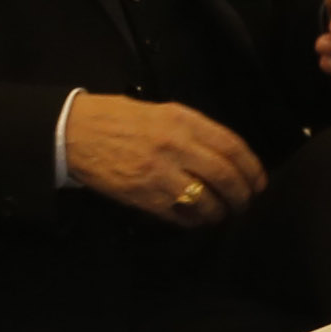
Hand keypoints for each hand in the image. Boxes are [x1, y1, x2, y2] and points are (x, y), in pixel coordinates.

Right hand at [63, 94, 263, 226]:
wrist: (73, 132)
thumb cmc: (114, 118)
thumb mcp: (158, 111)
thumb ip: (189, 128)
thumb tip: (219, 152)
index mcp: (182, 120)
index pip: (232, 146)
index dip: (252, 168)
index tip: (257, 181)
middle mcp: (175, 145)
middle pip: (225, 176)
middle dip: (242, 195)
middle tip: (245, 202)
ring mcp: (159, 172)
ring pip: (206, 200)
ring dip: (220, 212)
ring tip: (221, 214)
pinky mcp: (143, 195)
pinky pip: (179, 214)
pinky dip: (194, 221)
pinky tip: (196, 219)